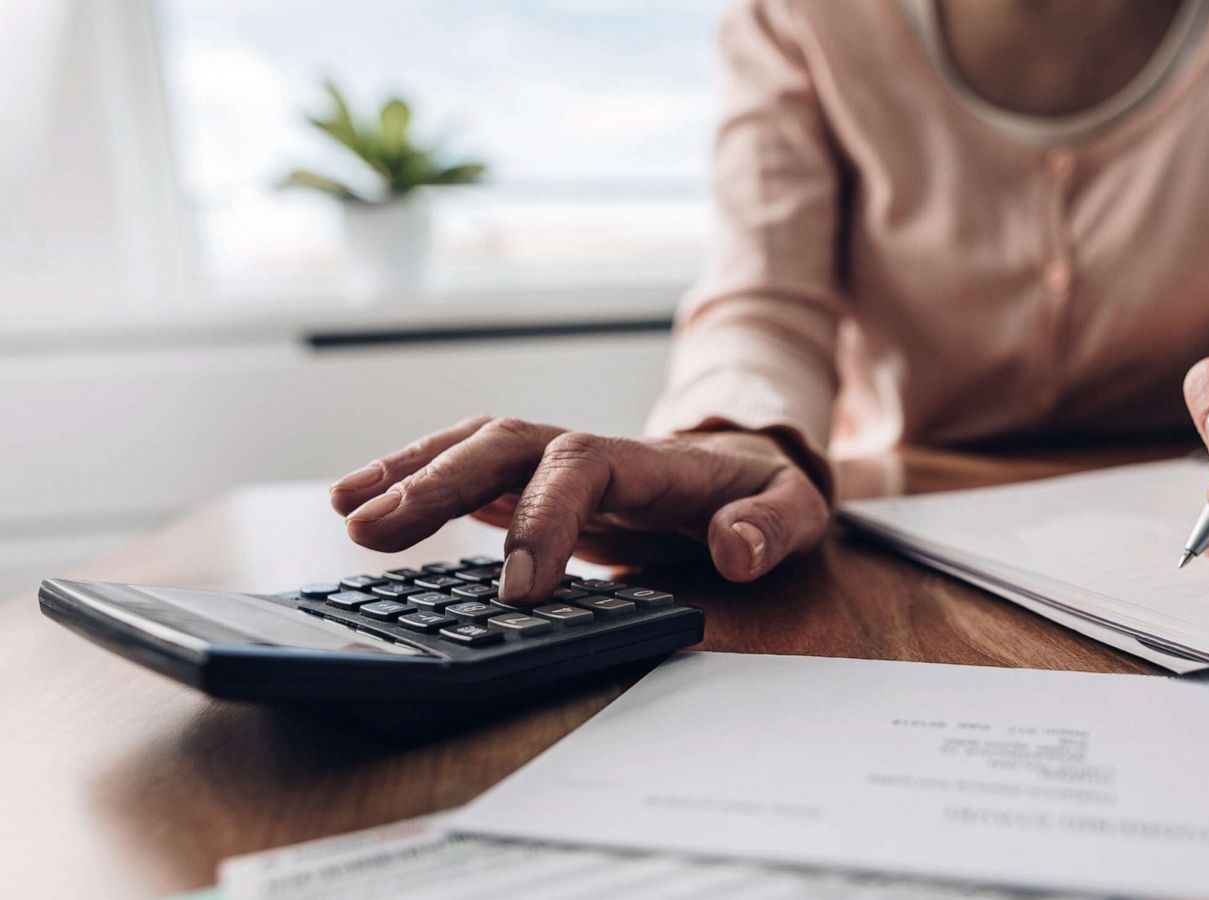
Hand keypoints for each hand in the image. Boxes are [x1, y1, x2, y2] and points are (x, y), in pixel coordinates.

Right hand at [329, 418, 829, 602]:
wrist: (746, 472)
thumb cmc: (763, 495)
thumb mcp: (796, 510)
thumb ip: (771, 526)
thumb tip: (735, 549)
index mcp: (649, 461)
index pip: (581, 469)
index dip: (544, 518)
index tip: (520, 589)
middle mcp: (590, 450)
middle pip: (504, 445)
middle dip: (438, 482)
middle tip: (373, 531)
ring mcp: (555, 461)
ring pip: (473, 447)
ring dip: (408, 471)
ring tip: (346, 508)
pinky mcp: (532, 480)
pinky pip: (464, 469)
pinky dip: (410, 477)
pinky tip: (357, 501)